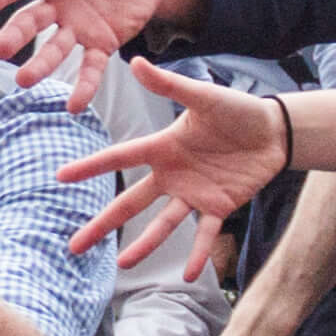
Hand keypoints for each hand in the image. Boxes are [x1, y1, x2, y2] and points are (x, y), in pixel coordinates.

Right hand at [0, 0, 184, 101]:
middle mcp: (57, 3)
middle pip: (31, 21)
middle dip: (15, 36)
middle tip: (1, 51)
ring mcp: (77, 26)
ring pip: (54, 49)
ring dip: (39, 65)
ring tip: (24, 82)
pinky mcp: (101, 44)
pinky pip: (90, 68)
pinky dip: (83, 87)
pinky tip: (75, 107)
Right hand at [56, 59, 287, 264]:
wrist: (275, 130)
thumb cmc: (237, 110)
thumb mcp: (203, 96)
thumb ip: (170, 85)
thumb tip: (134, 61)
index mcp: (162, 147)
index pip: (120, 158)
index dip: (91, 168)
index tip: (61, 177)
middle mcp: (171, 175)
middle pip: (130, 204)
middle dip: (102, 224)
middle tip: (75, 245)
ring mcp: (193, 194)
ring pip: (162, 224)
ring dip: (144, 245)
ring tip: (123, 264)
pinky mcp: (219, 207)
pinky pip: (204, 233)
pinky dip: (198, 254)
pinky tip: (190, 274)